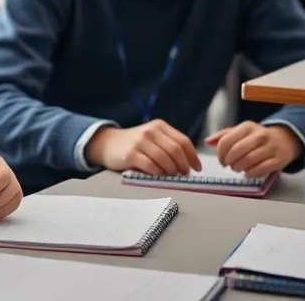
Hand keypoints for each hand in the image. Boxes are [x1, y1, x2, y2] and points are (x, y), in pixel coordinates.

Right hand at [85, 120, 201, 175]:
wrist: (107, 144)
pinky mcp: (131, 154)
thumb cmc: (135, 144)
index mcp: (159, 126)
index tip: (197, 168)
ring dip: (172, 172)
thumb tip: (189, 164)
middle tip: (183, 175)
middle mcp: (150, 131)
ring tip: (172, 177)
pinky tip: (159, 177)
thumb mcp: (152, 138)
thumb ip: (168, 145)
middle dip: (183, 166)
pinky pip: (151, 166)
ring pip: (165, 159)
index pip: (183, 141)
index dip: (193, 156)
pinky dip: (159, 174)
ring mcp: (140, 142)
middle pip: (175, 150)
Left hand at [206, 122, 300, 178]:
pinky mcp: (279, 160)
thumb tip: (207, 141)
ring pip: (248, 161)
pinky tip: (248, 173)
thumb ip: (224, 136)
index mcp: (247, 127)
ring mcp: (271, 147)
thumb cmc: (258, 137)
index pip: (226, 141)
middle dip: (228, 161)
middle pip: (236, 151)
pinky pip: (261, 169)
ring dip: (238, 168)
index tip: (221, 160)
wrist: (285, 139)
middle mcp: (259, 135)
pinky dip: (251, 173)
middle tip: (228, 165)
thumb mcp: (241, 132)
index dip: (220, 153)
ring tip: (237, 168)